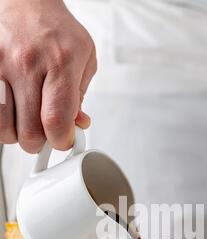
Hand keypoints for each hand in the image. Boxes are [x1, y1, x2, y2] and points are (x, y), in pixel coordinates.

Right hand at [0, 0, 96, 152]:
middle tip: (44, 132)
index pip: (56, 120)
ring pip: (4, 128)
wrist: (25, 1)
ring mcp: (0, 66)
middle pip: (29, 132)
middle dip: (40, 141)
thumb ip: (80, 97)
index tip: (63, 140)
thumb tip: (76, 125)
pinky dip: (3, 121)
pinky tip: (12, 110)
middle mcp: (27, 63)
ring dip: (17, 133)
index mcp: (60, 62)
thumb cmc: (55, 30)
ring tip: (26, 119)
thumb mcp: (84, 58)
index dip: (61, 141)